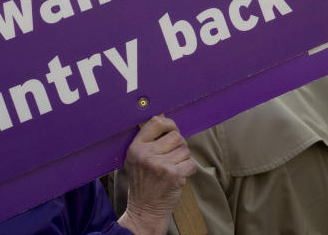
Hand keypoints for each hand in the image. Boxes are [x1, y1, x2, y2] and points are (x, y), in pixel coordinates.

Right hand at [118, 115, 195, 234]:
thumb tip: (164, 118)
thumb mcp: (136, 159)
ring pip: (185, 150)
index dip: (169, 124)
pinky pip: (191, 164)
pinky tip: (179, 177)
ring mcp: (160, 165)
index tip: (173, 130)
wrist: (144, 210)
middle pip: (176, 136)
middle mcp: (146, 154)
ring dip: (183, 159)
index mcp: (136, 147)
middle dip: (179, 146)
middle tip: (173, 158)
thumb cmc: (143, 182)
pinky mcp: (173, 175)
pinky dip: (189, 170)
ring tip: (173, 169)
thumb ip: (148, 141)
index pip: (156, 122)